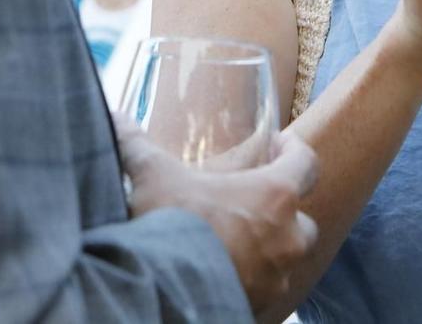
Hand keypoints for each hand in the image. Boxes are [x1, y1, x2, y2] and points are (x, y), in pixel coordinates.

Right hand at [114, 115, 319, 318]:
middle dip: (284, 214)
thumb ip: (138, 145)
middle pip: (303, 221)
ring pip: (285, 260)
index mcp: (275, 196)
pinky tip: (222, 274)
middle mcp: (287, 238)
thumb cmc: (170, 227)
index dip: (295, 149)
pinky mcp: (261, 307)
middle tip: (254, 205)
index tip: (280, 144)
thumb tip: (114, 117)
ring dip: (268, 251)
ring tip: (236, 244)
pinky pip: (265, 291)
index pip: (307, 163)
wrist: (161, 292)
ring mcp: (277, 278)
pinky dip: (250, 282)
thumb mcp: (154, 178)